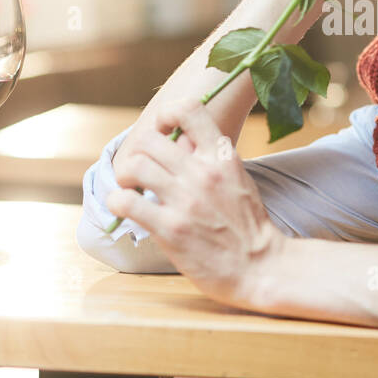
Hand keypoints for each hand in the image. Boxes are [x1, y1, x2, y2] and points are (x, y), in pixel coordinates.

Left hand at [106, 96, 286, 309]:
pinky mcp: (170, 228)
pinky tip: (124, 208)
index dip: (166, 115)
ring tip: (129, 188)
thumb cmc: (248, 225)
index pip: (189, 110)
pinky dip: (116, 201)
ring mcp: (186, 200)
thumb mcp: (237, 179)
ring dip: (124, 176)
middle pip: (150, 139)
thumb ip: (209, 158)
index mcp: (222, 157)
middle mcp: (203, 173)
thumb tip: (177, 140)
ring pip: (134, 166)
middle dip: (137, 151)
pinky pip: (126, 202)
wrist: (261, 267)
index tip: (162, 131)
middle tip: (139, 168)